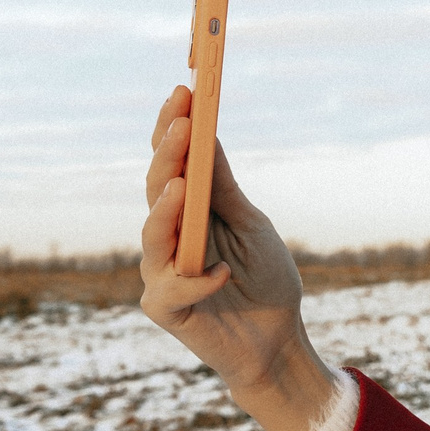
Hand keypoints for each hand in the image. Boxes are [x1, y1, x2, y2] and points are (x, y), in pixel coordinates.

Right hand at [139, 86, 335, 430]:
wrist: (277, 339)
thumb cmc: (265, 278)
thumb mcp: (250, 224)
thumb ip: (223, 187)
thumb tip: (206, 134)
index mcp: (187, 210)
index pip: (170, 163)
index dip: (171, 128)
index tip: (183, 91)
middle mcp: (166, 236)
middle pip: (156, 189)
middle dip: (167, 155)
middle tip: (181, 123)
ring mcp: (161, 272)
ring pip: (152, 237)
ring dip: (166, 210)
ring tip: (181, 185)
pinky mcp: (166, 308)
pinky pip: (173, 288)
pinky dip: (199, 280)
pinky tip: (222, 273)